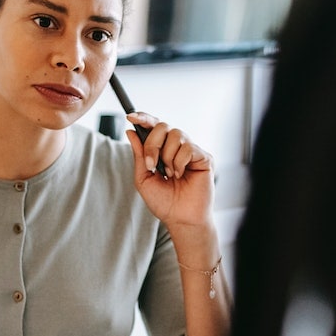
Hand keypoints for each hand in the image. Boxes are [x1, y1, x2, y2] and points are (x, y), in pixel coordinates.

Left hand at [125, 112, 215, 227]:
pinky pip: (188, 148)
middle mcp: (177, 147)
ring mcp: (192, 151)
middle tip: (152, 165)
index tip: (130, 116)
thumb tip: (131, 132)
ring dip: (167, 157)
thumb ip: (139, 155)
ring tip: (170, 175)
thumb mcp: (144, 178)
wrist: (181, 219)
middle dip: (152, 144)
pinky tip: (181, 176)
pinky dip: (179, 162)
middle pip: (163, 126)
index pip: (154, 126)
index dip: (143, 118)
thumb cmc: (164, 202)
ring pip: (176, 135)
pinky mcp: (204, 157)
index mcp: (163, 150)